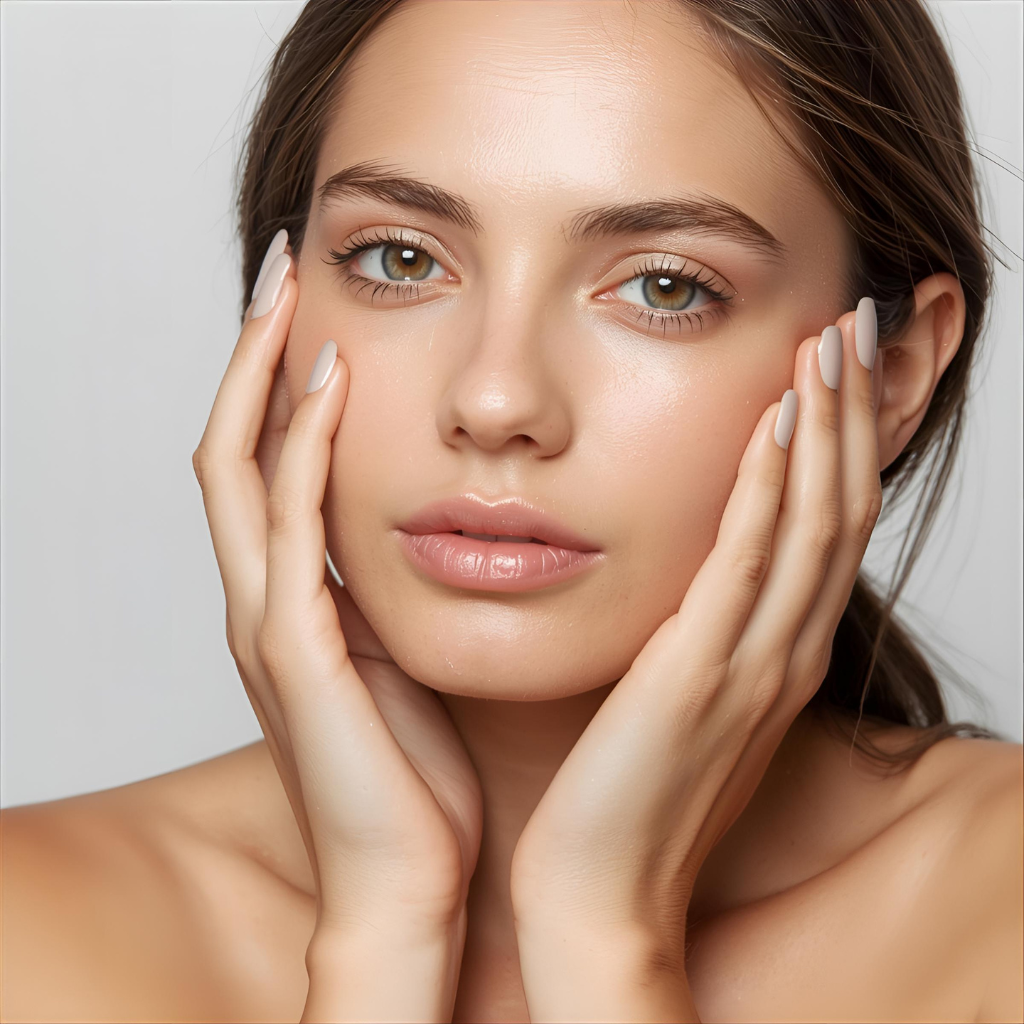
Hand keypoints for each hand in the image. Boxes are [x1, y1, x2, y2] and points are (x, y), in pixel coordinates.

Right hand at [193, 239, 482, 942]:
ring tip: (289, 291)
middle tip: (285, 266)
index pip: (271, 464)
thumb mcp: (414, 664)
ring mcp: (270, 623)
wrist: (411, 883)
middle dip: (254, 353)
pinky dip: (302, 448)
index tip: (320, 308)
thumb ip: (408, 598)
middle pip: (235, 445)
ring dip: (261, 376)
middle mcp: (267, 601)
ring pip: (239, 470)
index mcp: (300, 604)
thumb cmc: (422, 779)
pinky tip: (335, 384)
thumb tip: (458, 534)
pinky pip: (288, 528)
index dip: (281, 384)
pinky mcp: (294, 652)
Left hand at [509, 304, 879, 1012]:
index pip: (826, 524)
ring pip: (813, 522)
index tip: (832, 360)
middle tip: (853, 320)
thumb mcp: (678, 698)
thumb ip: (695, 632)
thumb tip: (687, 571)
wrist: (599, 890)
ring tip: (829, 339)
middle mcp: (783, 651)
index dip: (841, 438)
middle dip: (852, 408)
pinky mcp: (703, 677)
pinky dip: (770, 486)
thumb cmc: (627, 794)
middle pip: (840, 505)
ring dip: (825, 425)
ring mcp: (753, 664)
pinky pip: (749, 563)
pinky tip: (774, 419)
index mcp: (775, 654)